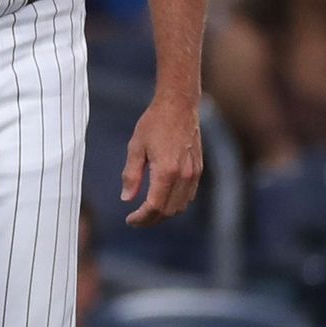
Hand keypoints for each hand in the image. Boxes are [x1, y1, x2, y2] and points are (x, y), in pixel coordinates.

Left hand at [122, 96, 202, 225]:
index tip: (129, 220)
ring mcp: (194, 174)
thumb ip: (131, 175)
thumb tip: (126, 198)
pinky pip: (189, 196)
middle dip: (151, 219)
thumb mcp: (135, 147)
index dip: (142, 217)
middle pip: (169, 211)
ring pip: (181, 206)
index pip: (155, 206)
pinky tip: (162, 198)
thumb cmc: (154, 124)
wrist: (179, 106)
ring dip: (164, 213)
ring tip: (146, 211)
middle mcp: (184, 176)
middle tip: (135, 219)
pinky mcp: (199, 170)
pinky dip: (175, 203)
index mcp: (166, 171)